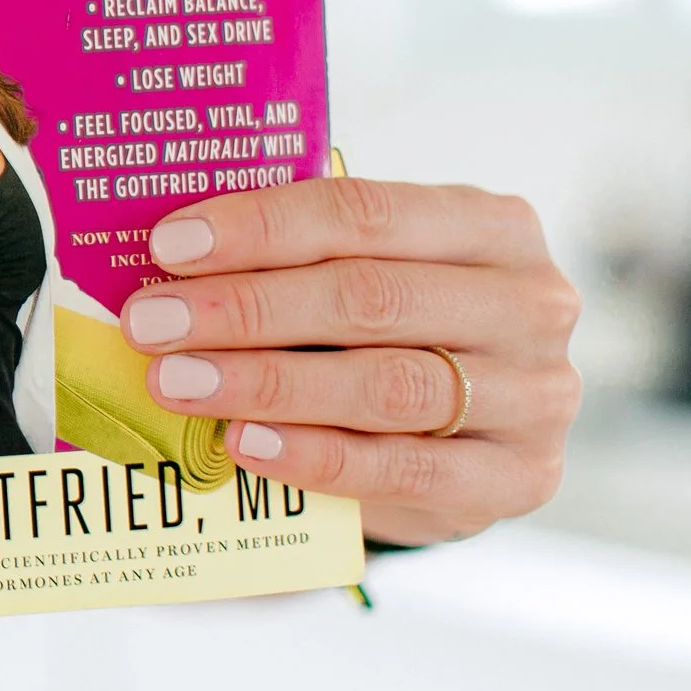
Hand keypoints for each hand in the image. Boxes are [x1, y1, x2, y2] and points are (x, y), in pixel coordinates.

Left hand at [120, 178, 579, 546]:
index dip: (261, 227)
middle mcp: (531, 303)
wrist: (472, 438)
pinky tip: (244, 444)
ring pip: (386, 384)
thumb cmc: (397, 331)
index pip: (363, 212)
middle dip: (246, 308)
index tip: (170, 246)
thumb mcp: (368, 274)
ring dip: (267, 383)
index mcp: (492, 225)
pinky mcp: (521, 479)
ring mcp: (537, 396)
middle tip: (153, 322)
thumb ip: (301, 257)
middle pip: (370, 297)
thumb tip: (172, 258)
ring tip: (177, 383)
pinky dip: (316, 456)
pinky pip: (406, 469)